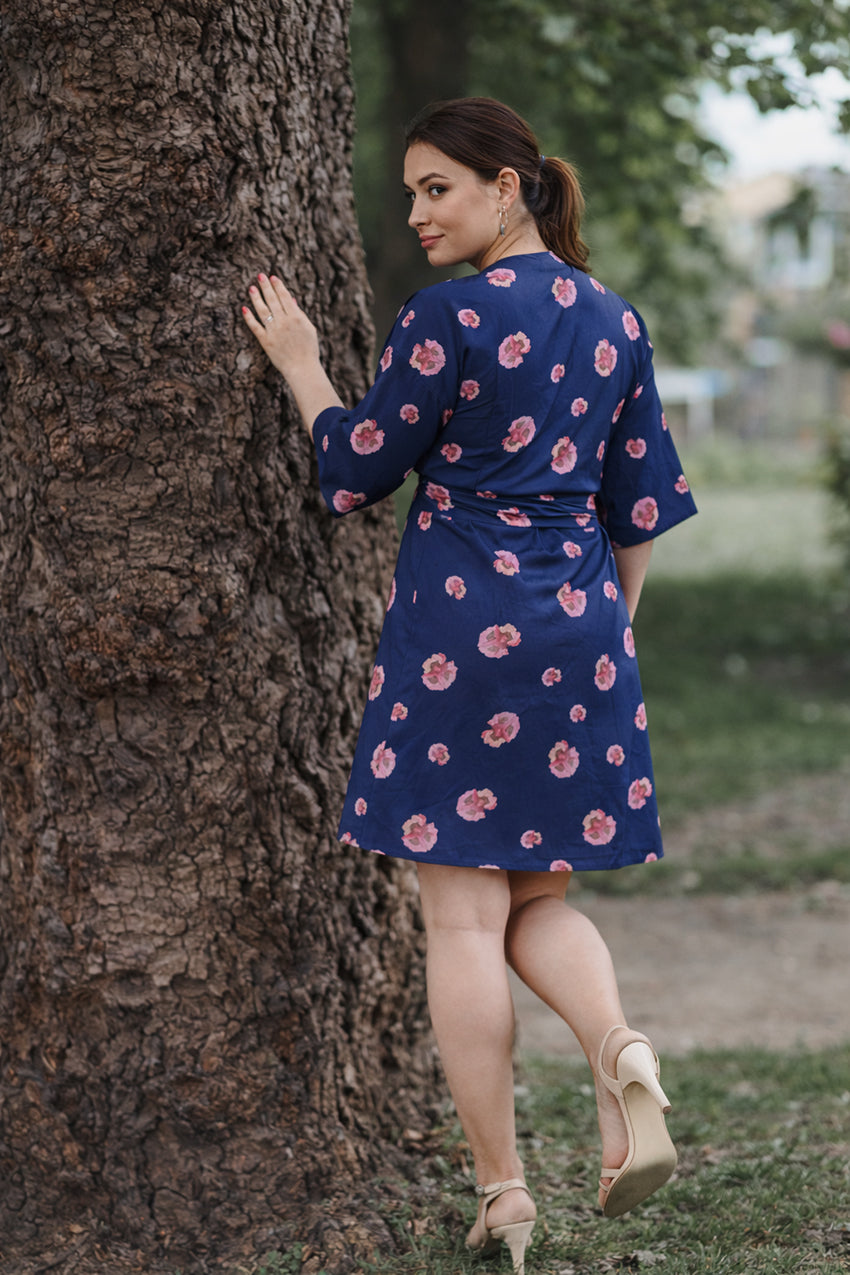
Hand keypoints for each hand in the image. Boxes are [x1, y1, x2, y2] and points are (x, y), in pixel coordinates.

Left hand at [241, 271, 343, 436]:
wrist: (302, 369)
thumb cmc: (309, 350)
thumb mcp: (309, 329)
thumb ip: (299, 313)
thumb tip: (291, 299)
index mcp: (296, 317)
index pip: (284, 297)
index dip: (278, 286)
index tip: (272, 277)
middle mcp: (284, 322)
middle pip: (272, 300)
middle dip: (266, 286)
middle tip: (260, 276)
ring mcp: (273, 331)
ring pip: (262, 310)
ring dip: (256, 298)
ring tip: (251, 288)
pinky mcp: (265, 341)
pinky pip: (255, 327)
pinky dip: (249, 317)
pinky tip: (244, 308)